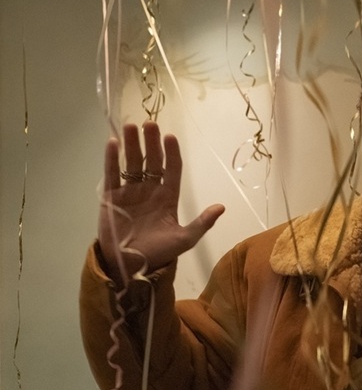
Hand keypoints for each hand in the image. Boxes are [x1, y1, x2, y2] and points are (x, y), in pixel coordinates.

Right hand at [99, 121, 223, 282]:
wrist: (131, 266)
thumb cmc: (159, 252)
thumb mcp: (185, 239)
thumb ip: (202, 223)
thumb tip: (221, 207)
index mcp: (168, 197)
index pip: (171, 169)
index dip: (171, 153)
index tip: (170, 137)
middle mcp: (149, 190)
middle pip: (151, 161)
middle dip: (151, 143)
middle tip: (150, 124)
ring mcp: (129, 192)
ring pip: (131, 163)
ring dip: (132, 145)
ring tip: (131, 126)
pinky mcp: (111, 197)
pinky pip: (111, 174)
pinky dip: (111, 159)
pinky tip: (113, 142)